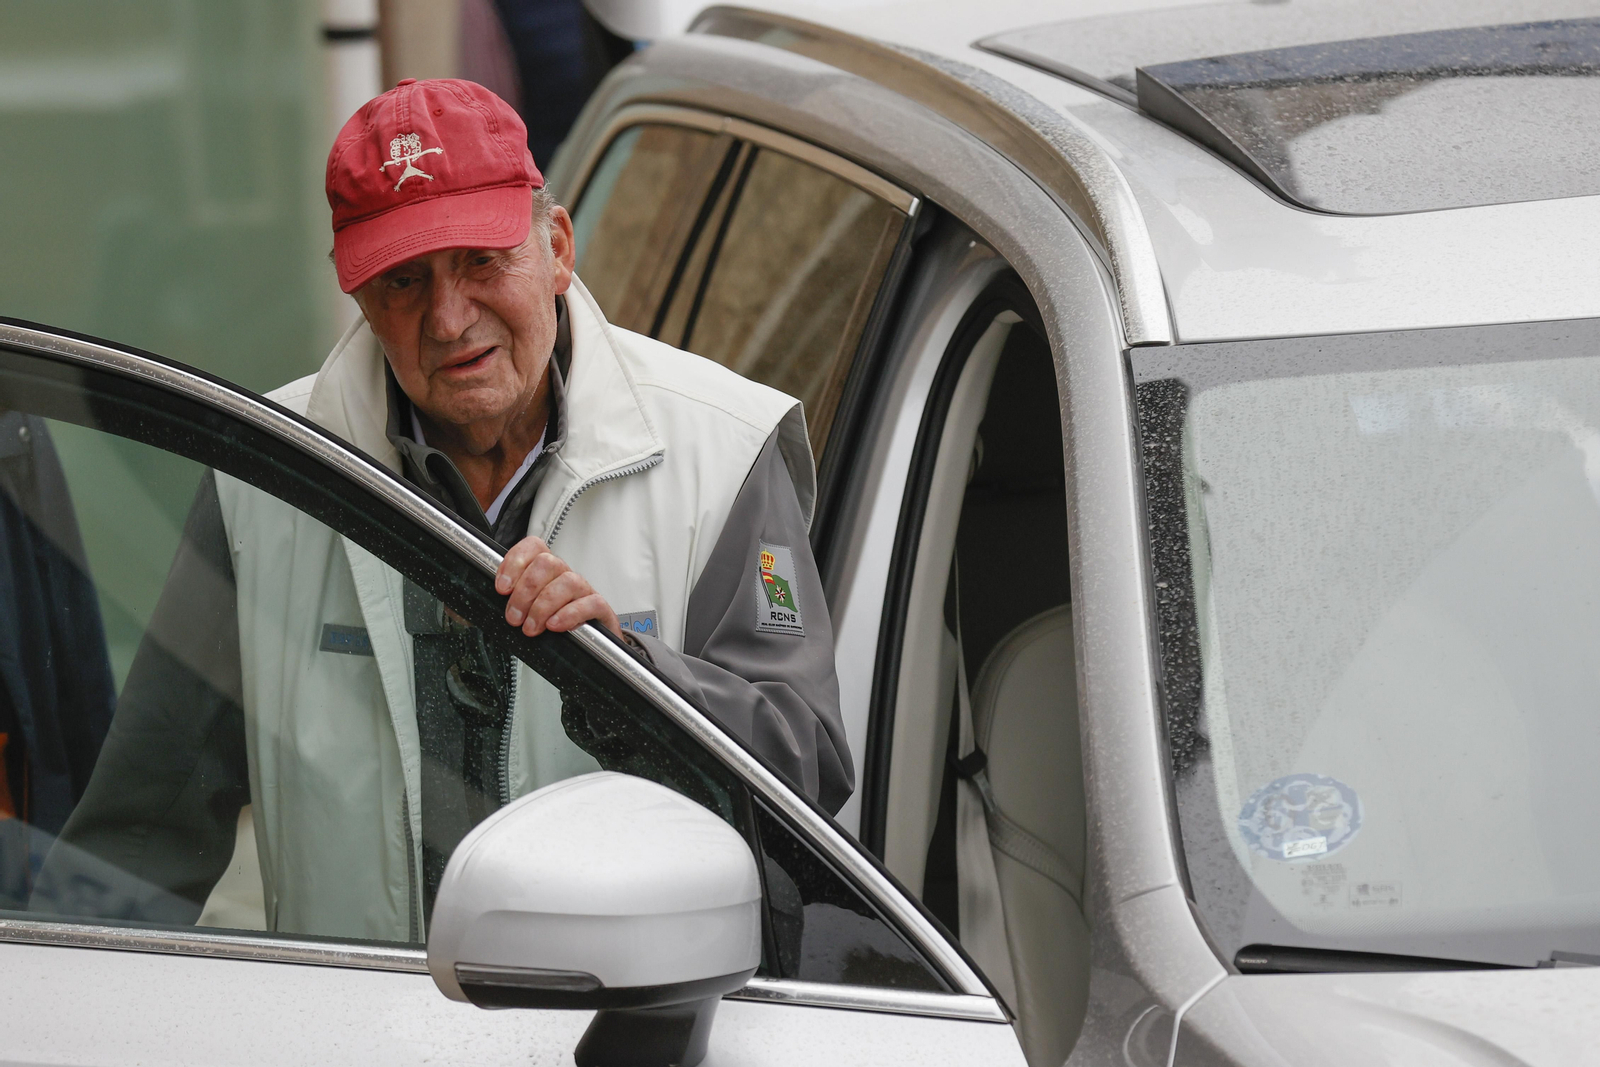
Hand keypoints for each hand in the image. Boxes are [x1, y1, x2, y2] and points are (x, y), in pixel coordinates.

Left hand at [495, 536, 620, 638]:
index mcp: (545, 572)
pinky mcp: (599, 609)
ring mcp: (584, 591)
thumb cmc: (552, 628)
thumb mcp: (524, 613)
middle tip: (514, 617)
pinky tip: (555, 626)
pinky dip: (570, 614)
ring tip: (531, 627)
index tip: (502, 587)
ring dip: (543, 606)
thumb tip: (476, 606)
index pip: (533, 547)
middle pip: (547, 563)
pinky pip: (590, 602)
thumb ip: (504, 604)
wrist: (588, 648)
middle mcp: (565, 576)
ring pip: (568, 581)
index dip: (515, 562)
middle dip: (525, 592)